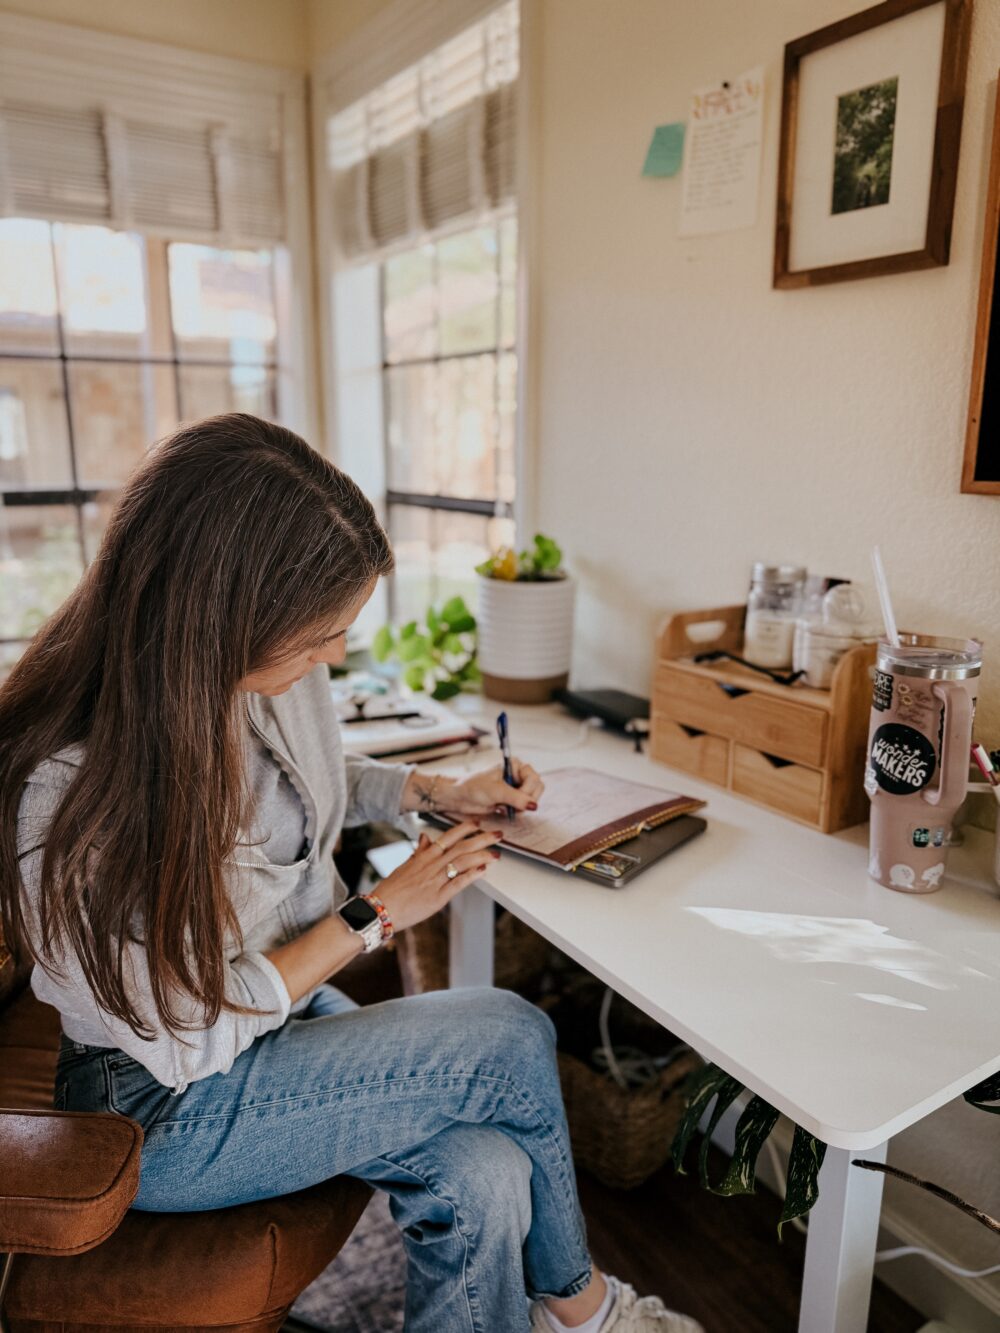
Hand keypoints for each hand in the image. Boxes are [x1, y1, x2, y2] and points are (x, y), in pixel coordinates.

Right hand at [374, 824, 503, 932]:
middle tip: (498, 834)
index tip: (478, 823)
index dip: (464, 829)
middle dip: (482, 839)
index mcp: (423, 857)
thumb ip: (419, 852)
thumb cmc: (391, 889)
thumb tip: (425, 837)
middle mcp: (431, 866)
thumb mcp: (404, 866)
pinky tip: (483, 870)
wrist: (380, 909)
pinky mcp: (437, 898)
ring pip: (462, 863)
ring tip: (496, 853)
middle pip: (460, 847)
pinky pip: (457, 883)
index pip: (448, 837)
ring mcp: (435, 881)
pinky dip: (471, 876)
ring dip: (481, 856)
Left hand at [443, 759, 543, 816]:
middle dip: (526, 800)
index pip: (534, 779)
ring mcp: (515, 788)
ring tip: (504, 806)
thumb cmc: (473, 787)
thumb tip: (533, 805)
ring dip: (520, 807)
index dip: (528, 791)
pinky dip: (515, 811)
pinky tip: (502, 809)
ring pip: (531, 800)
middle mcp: (518, 775)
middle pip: (537, 789)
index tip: (518, 799)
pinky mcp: (511, 799)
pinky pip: (523, 807)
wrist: (460, 798)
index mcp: (515, 766)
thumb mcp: (495, 791)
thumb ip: (515, 798)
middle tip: (512, 805)